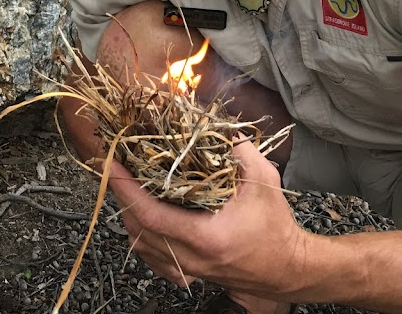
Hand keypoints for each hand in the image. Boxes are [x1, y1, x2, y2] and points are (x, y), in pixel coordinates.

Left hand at [108, 138, 307, 300]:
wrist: (288, 269)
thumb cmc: (276, 225)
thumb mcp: (264, 179)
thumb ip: (240, 150)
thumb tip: (216, 127)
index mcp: (206, 235)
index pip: (151, 215)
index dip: (127, 190)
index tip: (113, 166)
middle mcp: (192, 257)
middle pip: (138, 231)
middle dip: (121, 199)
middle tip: (116, 169)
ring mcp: (189, 269)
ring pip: (142, 247)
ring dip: (129, 217)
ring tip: (126, 188)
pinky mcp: (190, 273)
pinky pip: (153, 259)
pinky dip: (141, 238)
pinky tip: (141, 219)